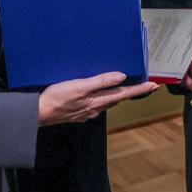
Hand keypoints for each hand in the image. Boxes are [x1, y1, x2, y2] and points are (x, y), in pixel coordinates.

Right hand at [38, 72, 156, 126]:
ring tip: (125, 86)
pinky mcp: (78, 112)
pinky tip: (98, 93)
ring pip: (106, 101)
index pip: (124, 93)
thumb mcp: (79, 86)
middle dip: (132, 91)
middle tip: (145, 84)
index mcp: (98, 101)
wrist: (37, 113)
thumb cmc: (57, 99)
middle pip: (118, 98)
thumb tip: (121, 77)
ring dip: (117, 94)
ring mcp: (87, 111)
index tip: (154, 85)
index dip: (140, 89)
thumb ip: (100, 82)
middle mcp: (95, 108)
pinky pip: (95, 103)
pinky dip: (102, 97)